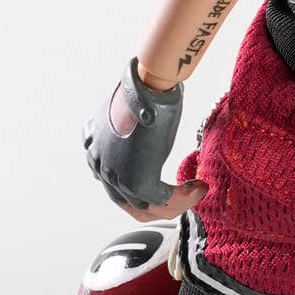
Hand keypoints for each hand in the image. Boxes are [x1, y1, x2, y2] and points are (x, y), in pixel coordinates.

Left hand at [83, 61, 201, 219]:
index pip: (116, 188)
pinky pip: (163, 201)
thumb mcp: (128, 118)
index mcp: (96, 154)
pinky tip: (198, 187)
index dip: (142, 194)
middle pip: (130, 203)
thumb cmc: (143, 94)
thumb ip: (127, 135)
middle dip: (159, 205)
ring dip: (175, 204)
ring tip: (195, 192)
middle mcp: (103, 169)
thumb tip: (146, 128)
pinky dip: (184, 198)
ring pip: (146, 207)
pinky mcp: (138, 181)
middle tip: (183, 197)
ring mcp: (118, 177)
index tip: (166, 189)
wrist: (148, 88)